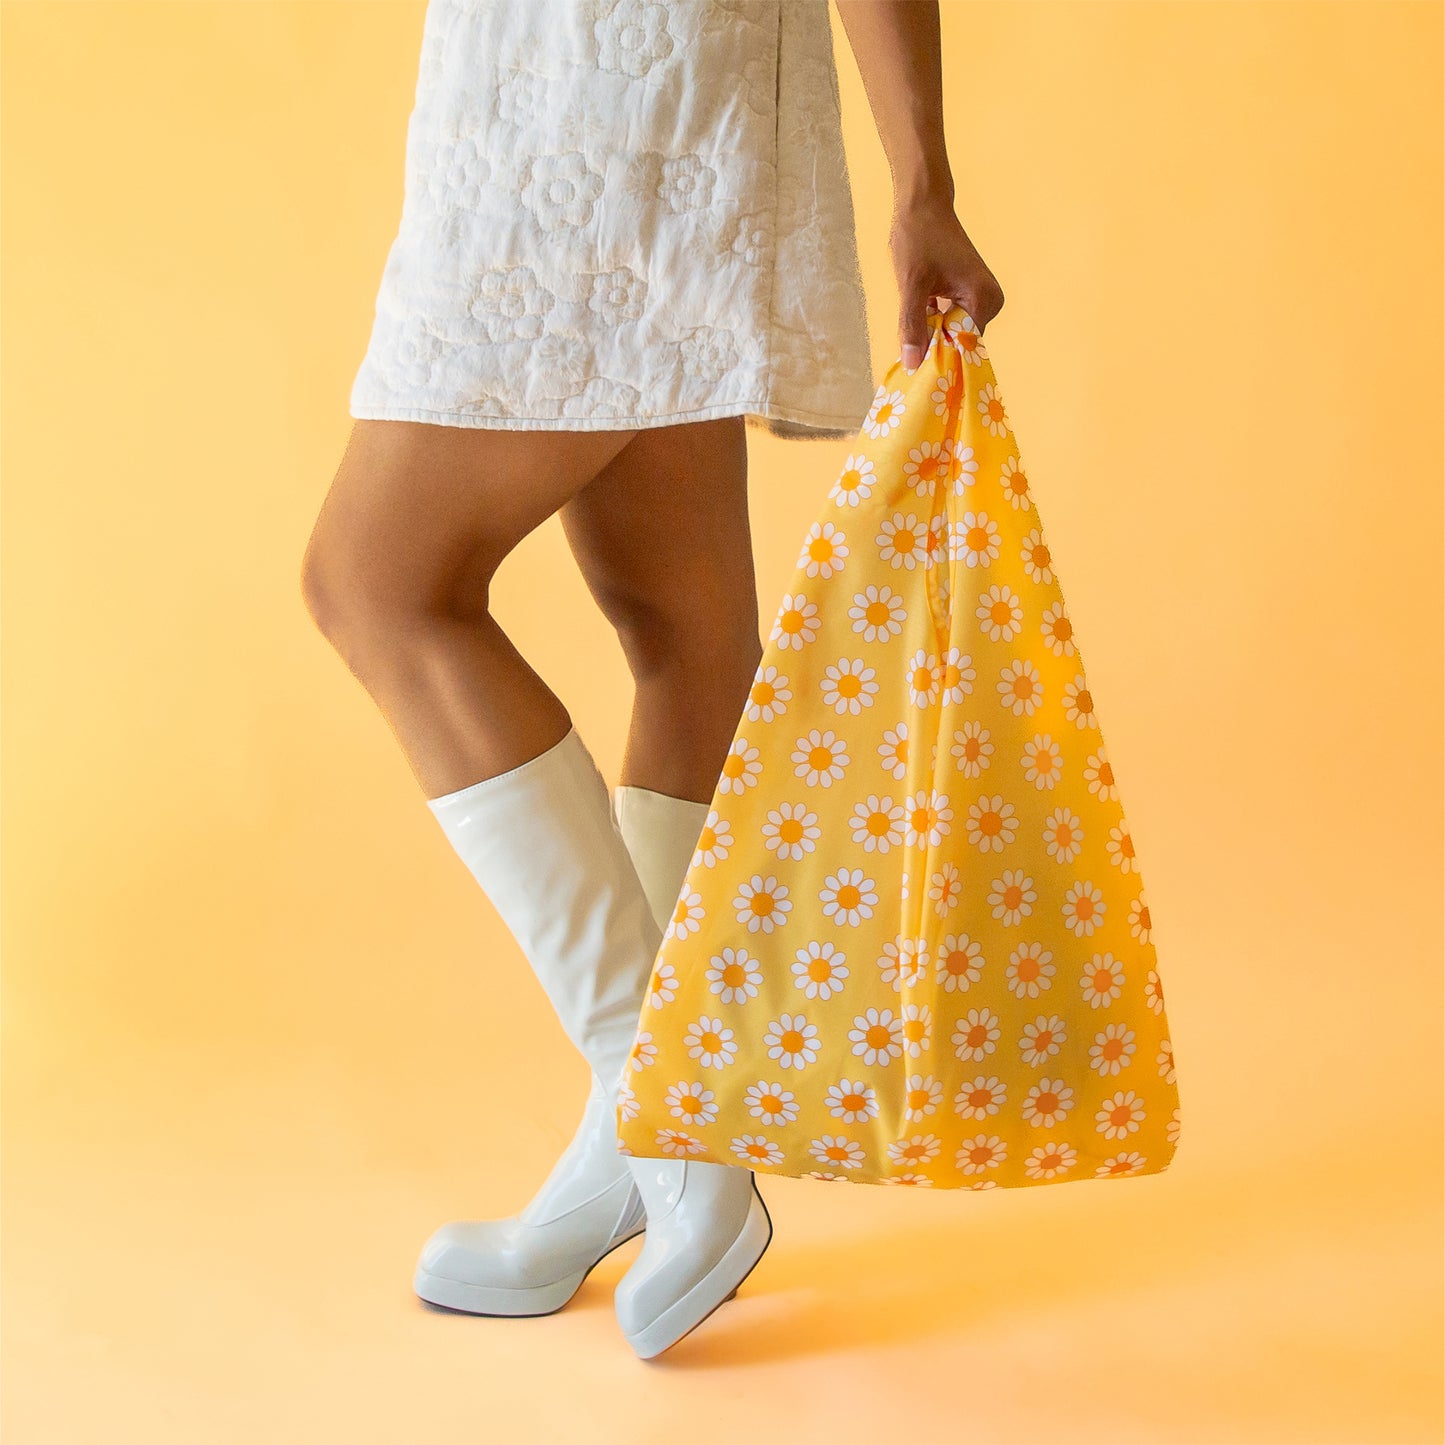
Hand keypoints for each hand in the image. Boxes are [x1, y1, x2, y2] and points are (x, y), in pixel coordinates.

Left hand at [889, 192, 1004, 370]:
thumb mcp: (911, 285)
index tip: (917, 375)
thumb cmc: (918, 237)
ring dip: (930, 339)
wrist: (923, 202)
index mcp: (983, 299)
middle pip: (959, 342)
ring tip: (908, 351)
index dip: (940, 360)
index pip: (965, 347)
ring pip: (951, 333)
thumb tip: (912, 364)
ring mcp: (979, 299)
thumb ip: (912, 325)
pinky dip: (931, 327)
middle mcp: (989, 302)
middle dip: (934, 349)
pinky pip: (949, 322)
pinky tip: (913, 335)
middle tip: (907, 364)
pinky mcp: (967, 296)